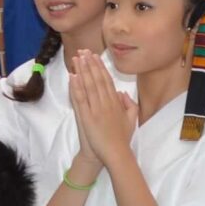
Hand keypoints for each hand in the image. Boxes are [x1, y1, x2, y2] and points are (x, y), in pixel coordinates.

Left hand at [68, 51, 137, 168]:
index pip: (107, 80)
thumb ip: (129, 104)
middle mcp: (106, 103)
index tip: (95, 56)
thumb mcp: (131, 119)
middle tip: (84, 51)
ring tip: (77, 58)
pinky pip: (81, 99)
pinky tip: (73, 76)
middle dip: (90, 64)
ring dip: (82, 70)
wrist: (116, 154)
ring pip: (88, 85)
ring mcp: (96, 109)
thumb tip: (122, 93)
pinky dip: (76, 87)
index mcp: (116, 102)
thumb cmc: (122, 139)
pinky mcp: (87, 117)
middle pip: (97, 79)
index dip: (100, 67)